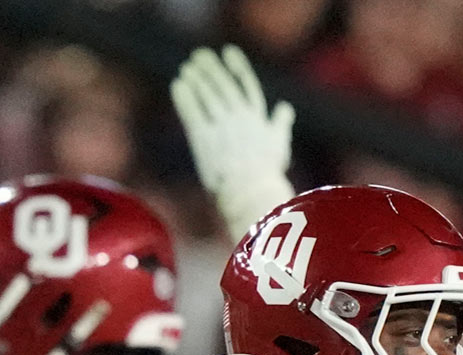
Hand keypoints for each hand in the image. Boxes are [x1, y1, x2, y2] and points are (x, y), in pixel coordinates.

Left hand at [170, 45, 295, 241]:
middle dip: (211, 69)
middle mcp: (240, 118)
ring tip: (186, 68)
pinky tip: (177, 85)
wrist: (251, 193)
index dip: (237, 66)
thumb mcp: (279, 144)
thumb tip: (285, 109)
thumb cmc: (266, 174)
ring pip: (208, 96)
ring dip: (197, 79)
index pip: (246, 85)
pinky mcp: (204, 140)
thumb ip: (281, 124)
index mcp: (257, 118)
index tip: (227, 52)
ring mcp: (222, 128)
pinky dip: (185, 97)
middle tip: (198, 56)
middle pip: (223, 86)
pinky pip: (192, 113)